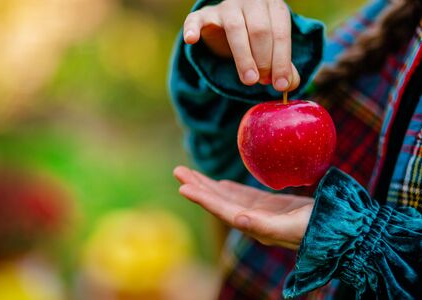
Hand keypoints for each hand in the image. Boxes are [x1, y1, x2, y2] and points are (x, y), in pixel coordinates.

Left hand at [173, 166, 313, 249]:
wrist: (338, 230)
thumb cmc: (317, 228)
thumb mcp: (291, 227)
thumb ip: (263, 225)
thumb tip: (238, 219)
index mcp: (254, 225)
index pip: (222, 210)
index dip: (203, 198)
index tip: (183, 186)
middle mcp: (252, 220)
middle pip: (219, 201)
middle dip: (198, 186)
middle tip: (179, 171)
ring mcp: (259, 212)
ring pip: (227, 197)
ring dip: (208, 185)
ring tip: (189, 173)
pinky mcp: (269, 206)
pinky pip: (243, 195)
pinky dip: (228, 188)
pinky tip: (219, 183)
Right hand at [183, 0, 299, 89]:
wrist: (230, 26)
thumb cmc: (257, 41)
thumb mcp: (273, 51)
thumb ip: (283, 67)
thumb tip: (289, 84)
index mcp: (274, 6)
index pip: (280, 32)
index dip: (282, 60)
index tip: (280, 84)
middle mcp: (252, 1)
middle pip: (260, 30)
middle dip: (264, 60)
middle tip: (262, 82)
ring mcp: (227, 6)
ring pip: (236, 29)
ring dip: (244, 58)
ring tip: (249, 80)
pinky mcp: (205, 14)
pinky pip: (196, 19)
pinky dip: (193, 29)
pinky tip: (191, 40)